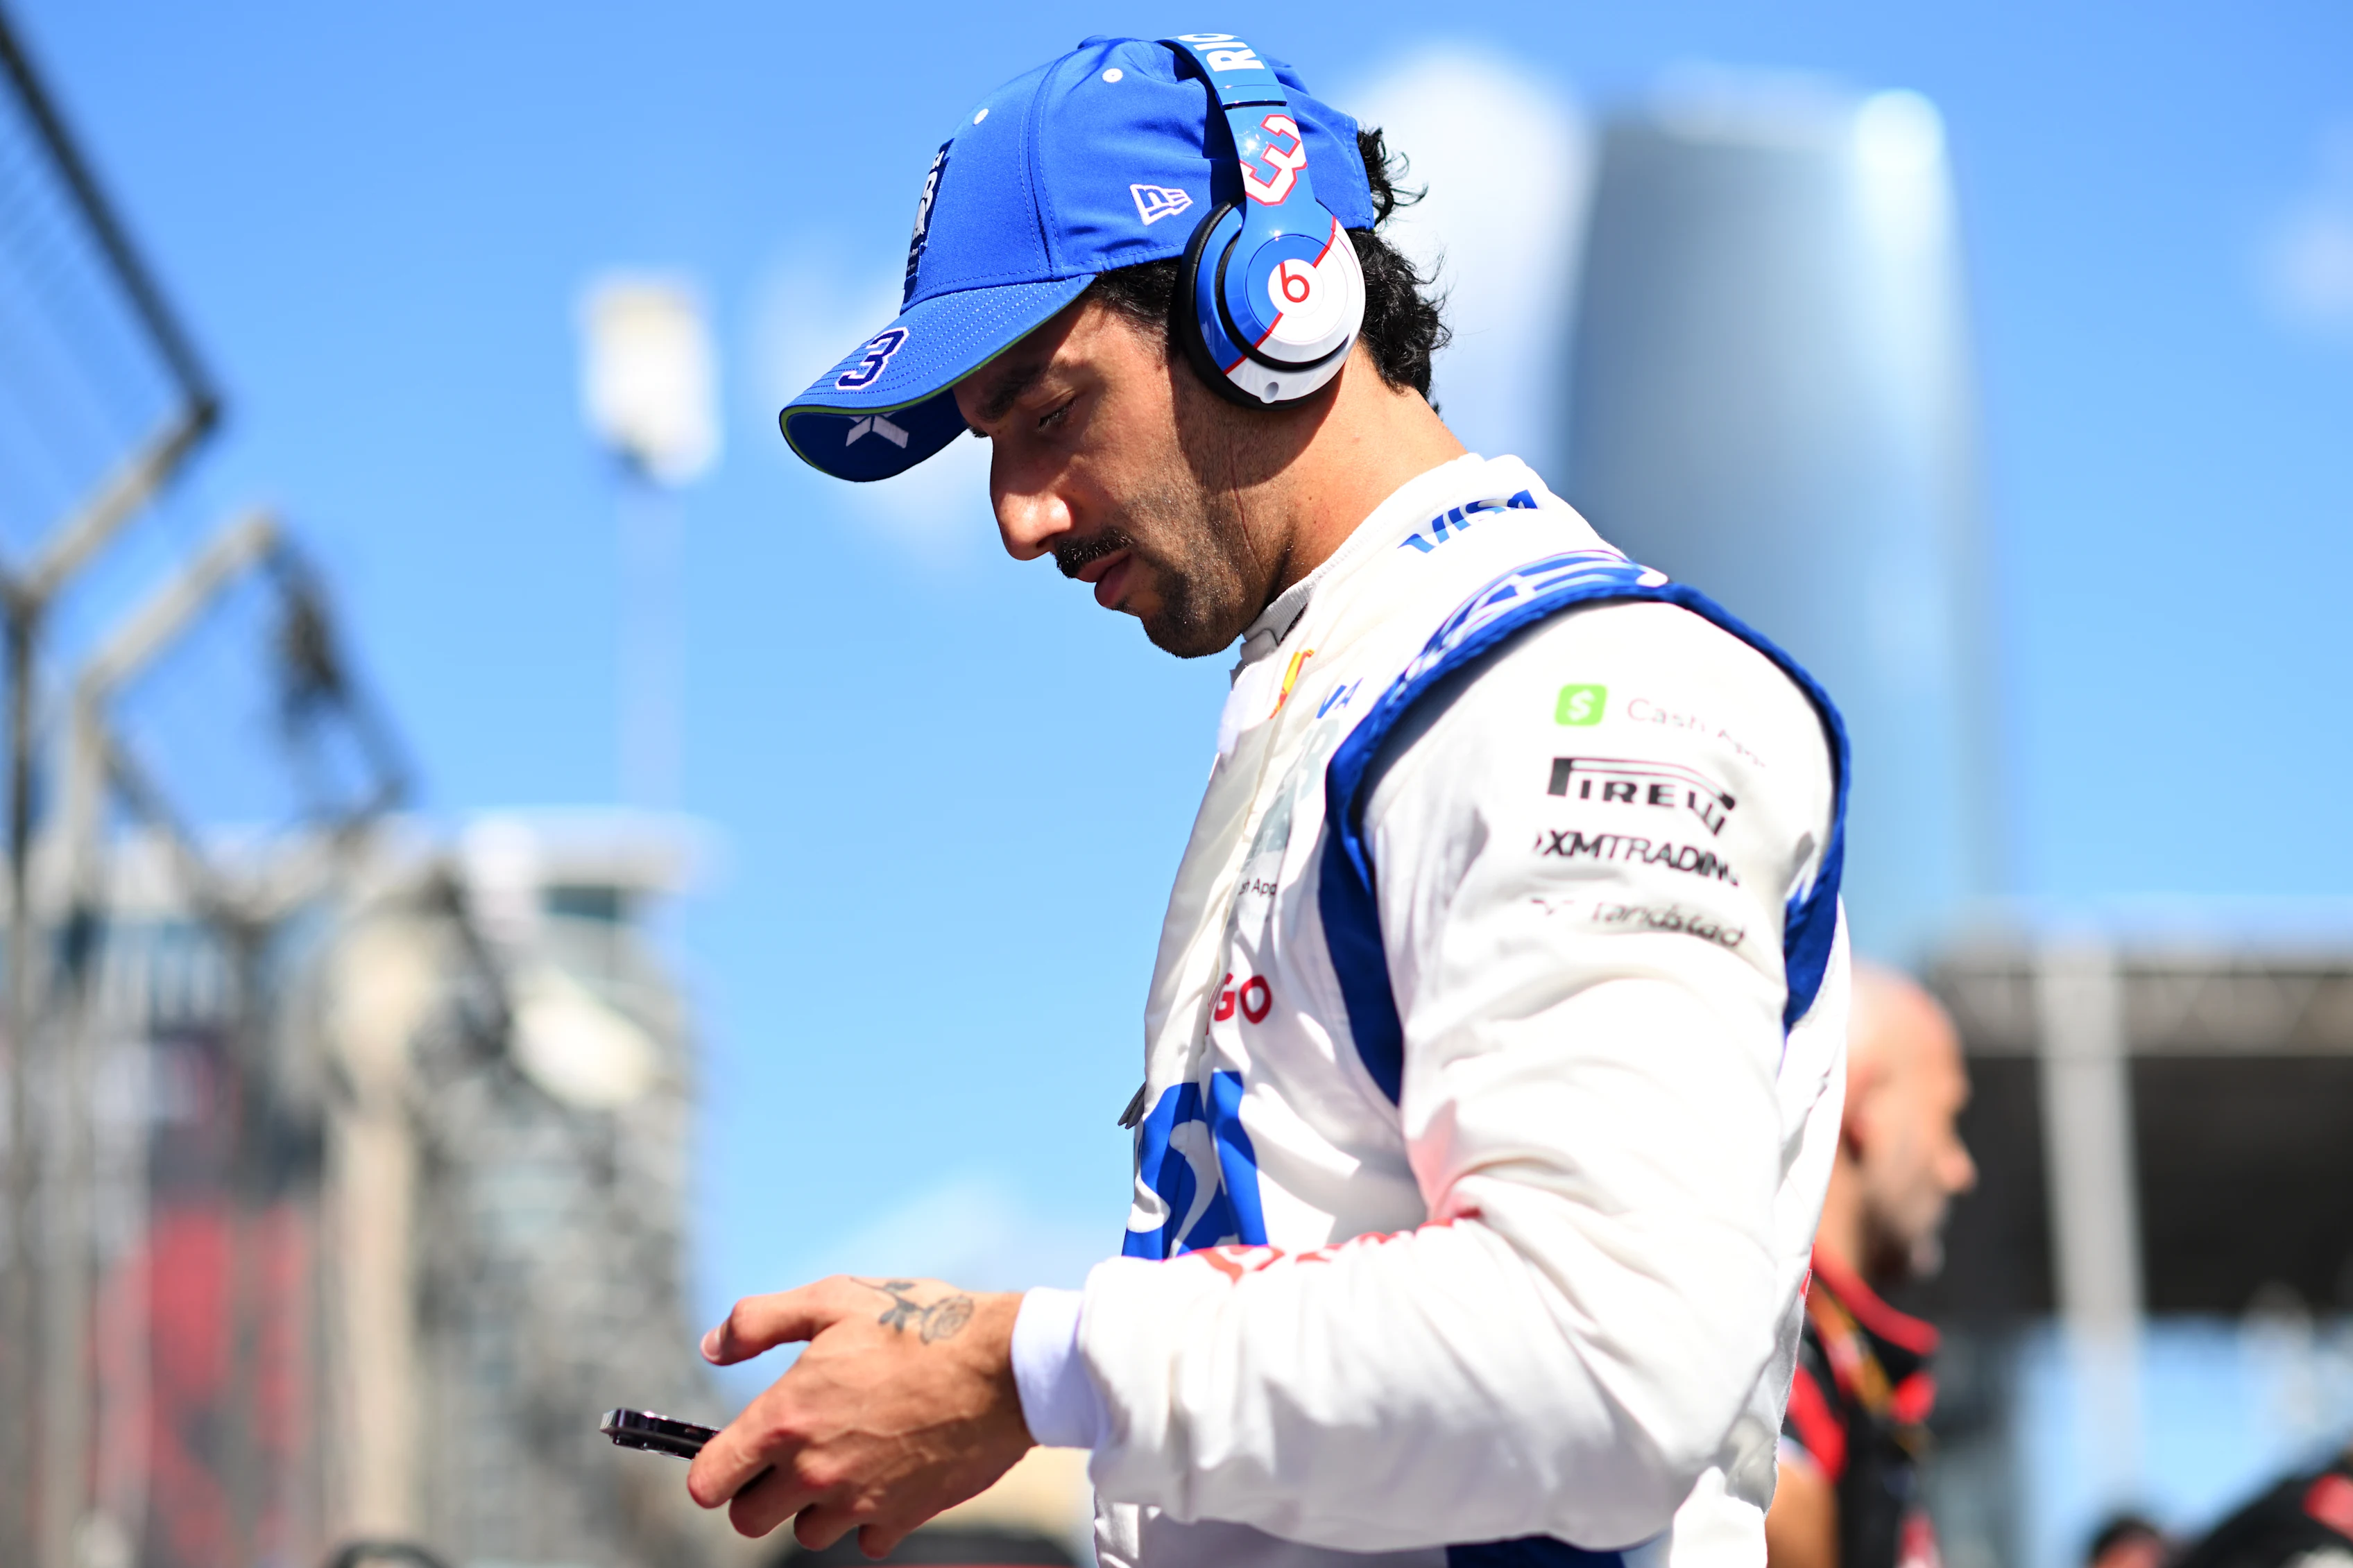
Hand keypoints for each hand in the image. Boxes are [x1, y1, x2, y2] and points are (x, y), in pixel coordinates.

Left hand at [687, 1275, 1033, 1555]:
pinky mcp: (903, 1517)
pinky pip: (866, 1539)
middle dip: (759, 1493)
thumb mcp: (833, 1299)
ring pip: (807, 1533)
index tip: (731, 1455)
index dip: (712, 1470)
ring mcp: (858, 1499)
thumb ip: (759, 1321)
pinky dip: (870, 1517)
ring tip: (845, 1459)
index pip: (709, 1482)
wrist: (1002, 1366)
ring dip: (815, 1507)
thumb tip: (712, 1347)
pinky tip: (887, 1475)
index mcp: (786, 1418)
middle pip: (748, 1520)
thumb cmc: (918, 1325)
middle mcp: (814, 1470)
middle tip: (790, 1456)